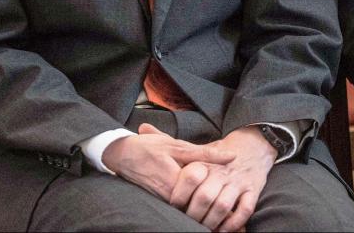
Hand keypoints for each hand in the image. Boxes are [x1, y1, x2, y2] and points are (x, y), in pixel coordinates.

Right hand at [101, 123, 234, 201]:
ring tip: (219, 196)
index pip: (205, 193)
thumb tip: (231, 156)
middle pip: (199, 204)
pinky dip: (192, 202)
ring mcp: (164, 202)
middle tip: (229, 196)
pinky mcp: (161, 203)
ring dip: (204, 202)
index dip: (221, 191)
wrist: (120, 155)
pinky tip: (201, 195)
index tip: (233, 185)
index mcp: (175, 182)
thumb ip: (205, 153)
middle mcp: (169, 197)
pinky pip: (181, 206)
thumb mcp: (177, 145)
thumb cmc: (149, 147)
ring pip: (190, 207)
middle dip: (214, 200)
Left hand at [182, 127, 276, 231]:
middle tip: (190, 222)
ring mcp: (238, 181)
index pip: (190, 178)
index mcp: (207, 163)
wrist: (253, 145)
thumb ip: (187, 166)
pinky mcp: (253, 189)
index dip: (180, 196)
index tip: (176, 206)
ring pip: (223, 205)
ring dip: (212, 221)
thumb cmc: (222, 155)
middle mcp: (222, 172)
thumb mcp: (204, 154)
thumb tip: (165, 182)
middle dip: (194, 215)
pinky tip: (225, 229)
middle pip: (204, 196)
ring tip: (206, 228)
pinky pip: (245, 209)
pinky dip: (234, 222)